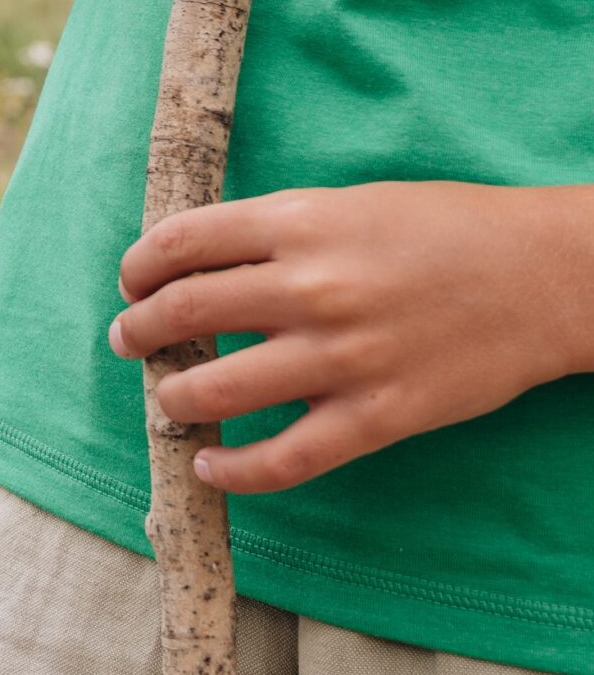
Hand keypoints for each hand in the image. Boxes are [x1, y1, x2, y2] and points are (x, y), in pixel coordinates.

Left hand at [109, 180, 593, 492]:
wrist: (544, 277)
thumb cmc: (450, 228)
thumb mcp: (353, 203)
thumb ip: (281, 232)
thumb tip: (204, 262)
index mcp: (301, 223)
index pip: (182, 242)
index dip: (140, 266)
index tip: (132, 281)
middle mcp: (309, 287)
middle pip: (184, 312)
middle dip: (141, 329)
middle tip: (130, 339)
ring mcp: (340, 357)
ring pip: (215, 390)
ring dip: (172, 398)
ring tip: (167, 399)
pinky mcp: (374, 417)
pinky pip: (282, 459)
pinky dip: (233, 471)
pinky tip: (210, 467)